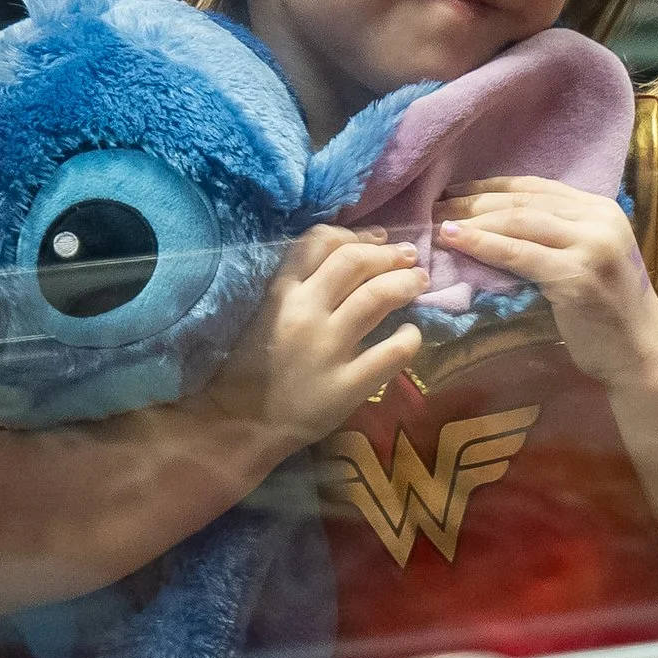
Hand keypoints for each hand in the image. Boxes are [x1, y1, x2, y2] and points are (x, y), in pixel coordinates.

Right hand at [203, 225, 426, 457]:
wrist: (239, 424)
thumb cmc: (250, 368)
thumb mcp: (266, 313)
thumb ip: (298, 286)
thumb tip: (350, 257)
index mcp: (280, 294)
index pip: (319, 242)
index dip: (356, 234)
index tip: (378, 238)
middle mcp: (305, 314)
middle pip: (355, 262)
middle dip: (388, 254)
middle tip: (409, 257)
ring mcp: (327, 350)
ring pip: (378, 297)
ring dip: (406, 284)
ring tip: (419, 282)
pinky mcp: (346, 386)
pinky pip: (392, 352)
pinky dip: (410, 337)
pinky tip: (412, 333)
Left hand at [438, 177, 657, 386]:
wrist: (642, 353)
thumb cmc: (608, 314)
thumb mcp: (585, 261)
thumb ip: (555, 238)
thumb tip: (494, 223)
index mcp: (601, 209)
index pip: (537, 188)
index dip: (491, 187)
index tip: (455, 190)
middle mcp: (600, 220)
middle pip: (525, 202)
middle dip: (475, 201)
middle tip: (435, 205)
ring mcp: (592, 247)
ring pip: (520, 222)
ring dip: (474, 221)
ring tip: (439, 224)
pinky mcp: (578, 277)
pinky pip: (521, 255)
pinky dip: (485, 246)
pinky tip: (457, 242)